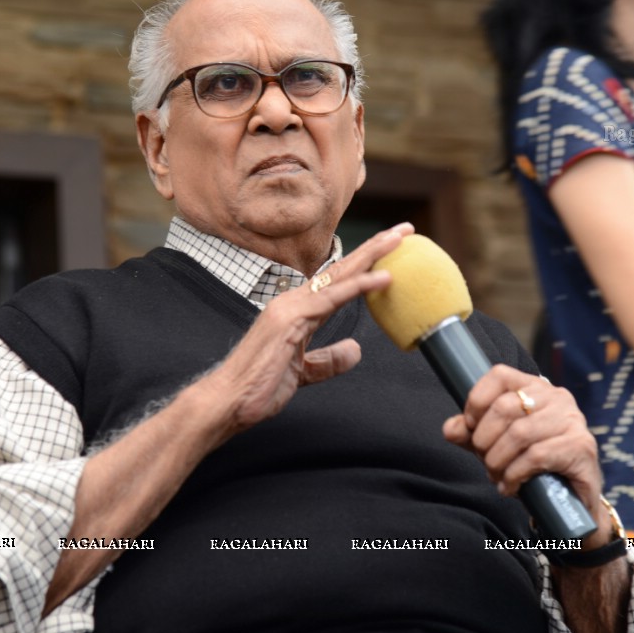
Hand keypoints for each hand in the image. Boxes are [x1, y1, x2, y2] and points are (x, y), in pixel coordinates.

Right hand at [201, 223, 411, 433]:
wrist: (228, 402)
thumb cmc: (259, 387)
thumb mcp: (304, 372)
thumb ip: (329, 360)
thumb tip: (356, 349)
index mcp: (297, 310)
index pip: (338, 280)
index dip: (367, 264)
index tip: (392, 250)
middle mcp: (293, 301)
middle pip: (342, 268)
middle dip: (376, 247)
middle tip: (405, 230)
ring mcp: (290, 307)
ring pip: (339, 275)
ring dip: (372, 255)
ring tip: (399, 238)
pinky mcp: (290, 320)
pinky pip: (331, 298)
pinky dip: (358, 286)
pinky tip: (382, 277)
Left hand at [442, 370, 611, 549]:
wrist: (572, 501)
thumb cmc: (533, 466)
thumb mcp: (497, 446)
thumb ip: (472, 434)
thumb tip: (450, 428)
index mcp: (534, 387)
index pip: (499, 375)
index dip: (476, 401)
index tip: (471, 428)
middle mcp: (556, 397)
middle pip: (505, 407)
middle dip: (485, 440)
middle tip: (485, 461)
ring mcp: (572, 420)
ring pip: (519, 433)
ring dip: (498, 461)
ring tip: (496, 476)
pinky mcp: (581, 446)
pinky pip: (536, 456)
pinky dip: (515, 474)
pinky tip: (511, 486)